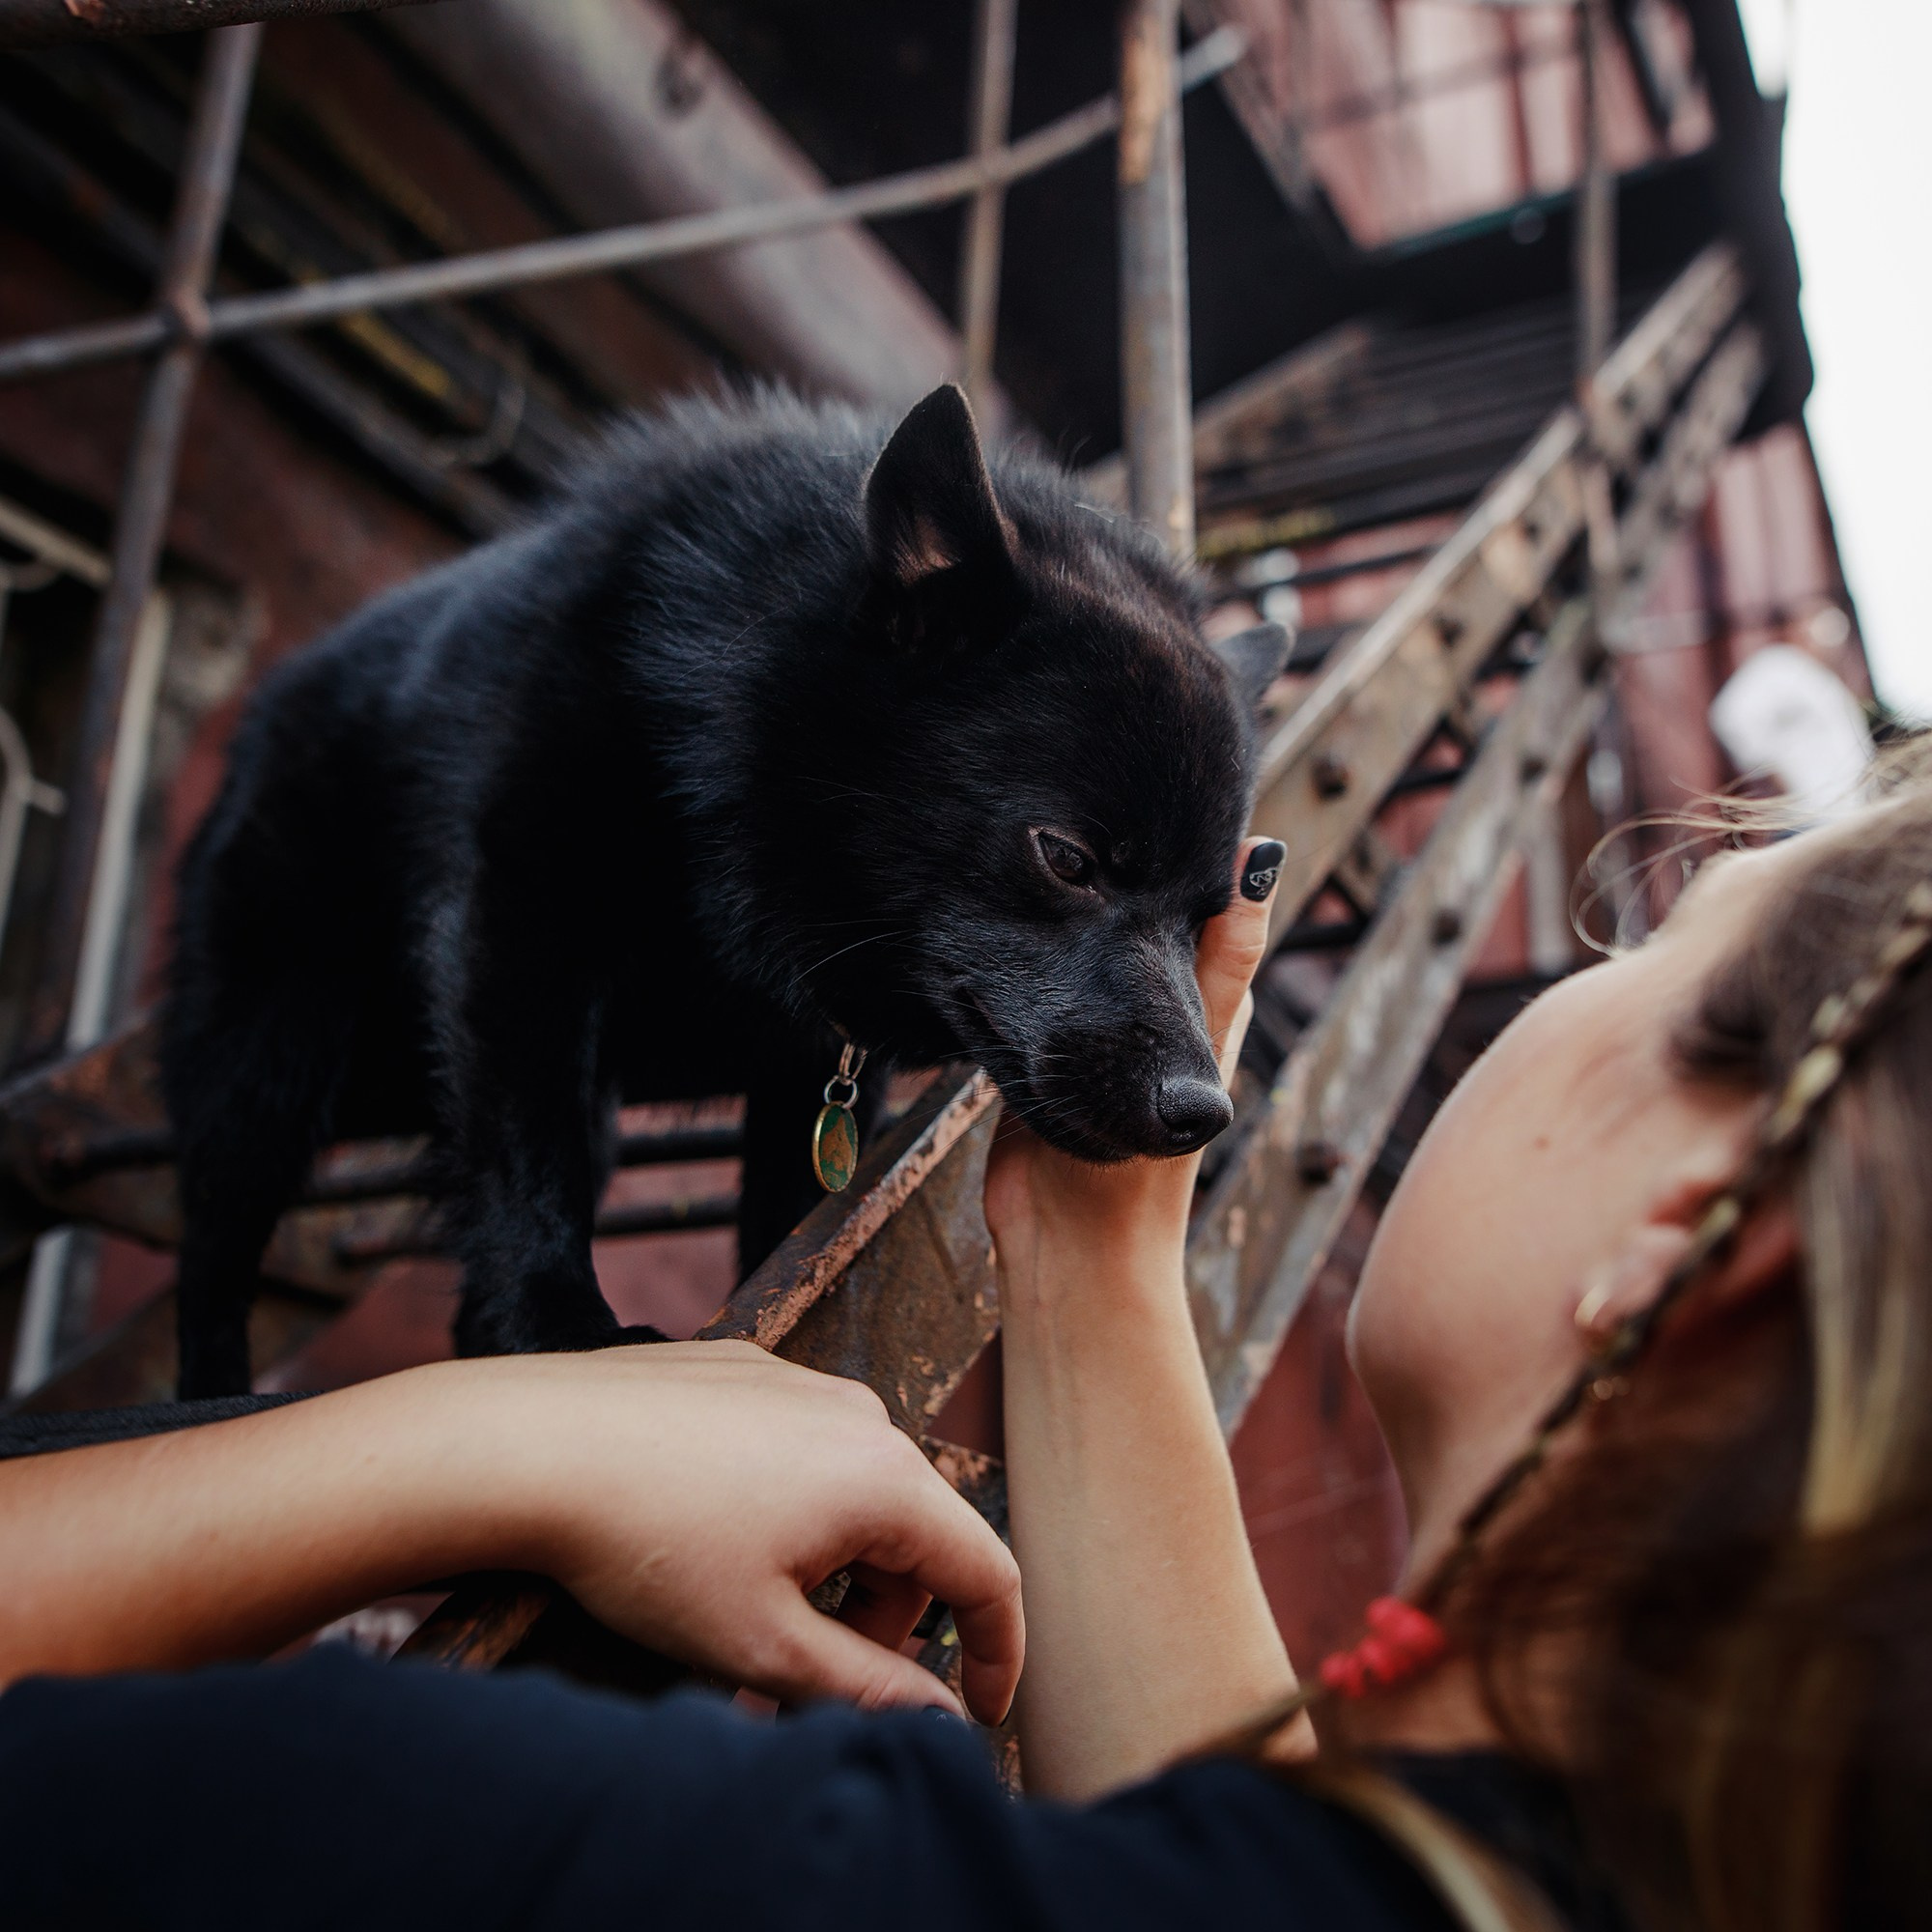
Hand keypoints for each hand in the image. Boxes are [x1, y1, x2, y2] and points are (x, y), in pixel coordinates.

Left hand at [476, 1342, 1021, 1722]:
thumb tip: (941, 1719)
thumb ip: (868, 1688)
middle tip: (803, 1681)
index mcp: (883, 1477)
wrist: (527, 1443)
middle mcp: (858, 1414)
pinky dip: (784, 1509)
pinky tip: (706, 1538)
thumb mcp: (762, 1646)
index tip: (977, 1712)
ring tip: (745, 1611)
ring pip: (853, 1492)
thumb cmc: (645, 1544)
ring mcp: (799, 1382)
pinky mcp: (745, 1370)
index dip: (996, 1653)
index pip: (986, 1572)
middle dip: (880, 1621)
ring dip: (830, 1567)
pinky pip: (798, 1449)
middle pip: (914, 1537)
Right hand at [983, 835, 1278, 1278]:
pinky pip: (1035, 989)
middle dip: (1110, 873)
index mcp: (1201, 1005)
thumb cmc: (1151, 1164)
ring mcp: (1092, 1031)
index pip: (1200, 907)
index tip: (1163, 784)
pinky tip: (1000, 913)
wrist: (1071, 1250)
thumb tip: (1262, 855)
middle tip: (1076, 799)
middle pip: (1130, 922)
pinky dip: (1023, 956)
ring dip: (1063, 912)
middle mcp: (1148, 1011)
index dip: (1190, 852)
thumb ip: (1220, 956)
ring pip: (1080, 951)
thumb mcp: (1198, 1040)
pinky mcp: (1040, 1052)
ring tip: (1035, 841)